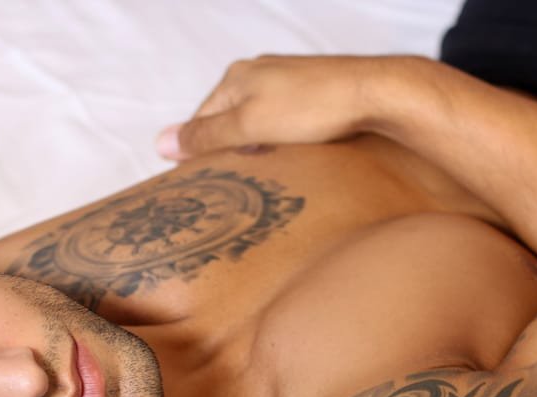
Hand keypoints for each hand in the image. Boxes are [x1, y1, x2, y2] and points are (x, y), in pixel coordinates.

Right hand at [156, 55, 403, 159]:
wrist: (375, 94)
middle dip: (228, 151)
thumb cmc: (313, 107)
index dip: (198, 153)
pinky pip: (280, 122)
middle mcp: (258, 74)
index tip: (200, 183)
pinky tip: (291, 156)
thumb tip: (161, 142)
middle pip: (227, 121)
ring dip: (255, 148)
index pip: (200, 121)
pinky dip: (278, 141)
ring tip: (264, 171)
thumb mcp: (248, 126)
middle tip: (234, 182)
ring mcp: (286, 82)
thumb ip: (205, 136)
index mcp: (236, 77)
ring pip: (255, 123)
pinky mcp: (311, 93)